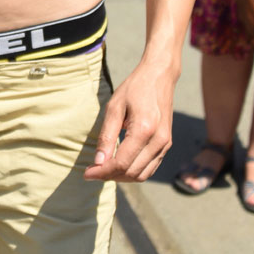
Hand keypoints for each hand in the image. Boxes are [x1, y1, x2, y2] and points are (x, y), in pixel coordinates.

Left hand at [84, 62, 173, 182]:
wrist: (159, 76)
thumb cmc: (134, 88)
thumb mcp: (114, 107)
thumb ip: (107, 136)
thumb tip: (98, 161)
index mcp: (145, 129)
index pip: (121, 162)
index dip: (102, 172)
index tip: (86, 173)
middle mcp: (158, 140)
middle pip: (132, 172)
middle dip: (110, 176)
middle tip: (92, 171)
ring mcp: (165, 144)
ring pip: (142, 175)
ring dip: (122, 177)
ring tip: (104, 169)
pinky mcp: (166, 144)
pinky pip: (150, 168)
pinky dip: (133, 171)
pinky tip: (118, 165)